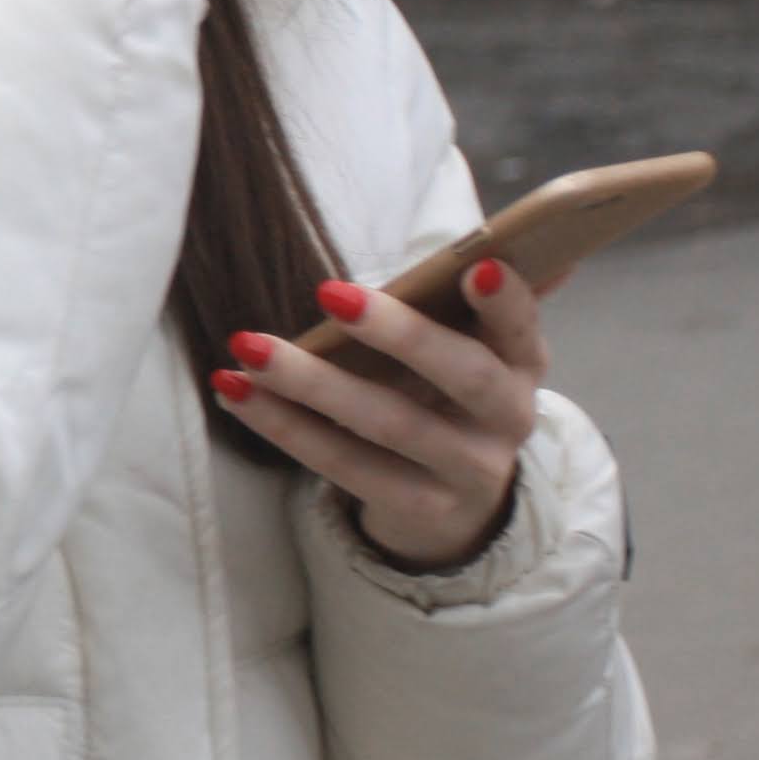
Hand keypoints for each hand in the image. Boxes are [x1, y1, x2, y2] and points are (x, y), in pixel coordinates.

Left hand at [210, 258, 550, 569]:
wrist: (453, 498)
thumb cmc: (444, 391)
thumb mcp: (466, 346)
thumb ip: (458, 304)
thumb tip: (467, 251)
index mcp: (522, 363)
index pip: (523, 328)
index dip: (508, 302)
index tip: (476, 268)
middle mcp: (509, 418)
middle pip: (462, 375)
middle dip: (399, 333)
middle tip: (328, 292)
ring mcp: (469, 470)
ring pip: (390, 424)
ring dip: (311, 382)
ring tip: (249, 346)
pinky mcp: (420, 508)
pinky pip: (344, 465)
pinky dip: (284, 425)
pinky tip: (236, 391)